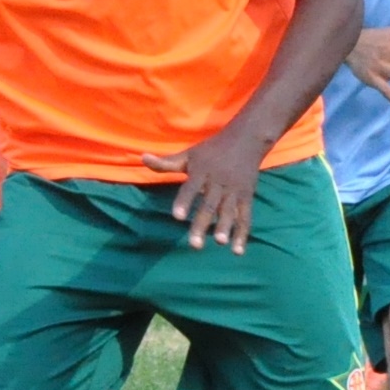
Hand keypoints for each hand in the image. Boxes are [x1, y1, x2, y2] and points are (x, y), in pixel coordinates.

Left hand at [141, 124, 272, 253]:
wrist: (247, 138)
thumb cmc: (211, 150)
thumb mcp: (189, 154)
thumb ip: (166, 162)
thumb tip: (142, 158)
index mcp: (202, 171)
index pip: (191, 188)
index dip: (184, 201)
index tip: (177, 217)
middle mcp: (218, 181)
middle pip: (209, 205)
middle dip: (202, 224)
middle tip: (194, 245)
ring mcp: (234, 190)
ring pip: (228, 211)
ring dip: (225, 227)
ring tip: (219, 243)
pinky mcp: (246, 196)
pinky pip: (245, 217)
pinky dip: (242, 234)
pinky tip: (237, 251)